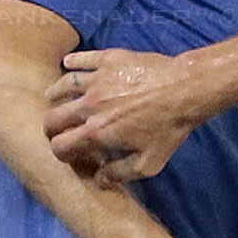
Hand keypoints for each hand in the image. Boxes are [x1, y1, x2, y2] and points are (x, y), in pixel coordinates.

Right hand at [46, 47, 216, 182]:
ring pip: (62, 85)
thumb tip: (99, 178)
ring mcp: (97, 80)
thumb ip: (120, 172)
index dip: (60, 152)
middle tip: (56, 128)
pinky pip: (81, 60)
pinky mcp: (108, 60)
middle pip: (53, 116)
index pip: (61, 145)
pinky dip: (71, 62)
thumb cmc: (169, 128)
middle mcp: (90, 105)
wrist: (185, 90)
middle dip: (51, 127)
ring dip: (55, 94)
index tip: (66, 152)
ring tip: (54, 97)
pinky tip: (68, 65)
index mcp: (97, 132)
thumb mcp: (149, 163)